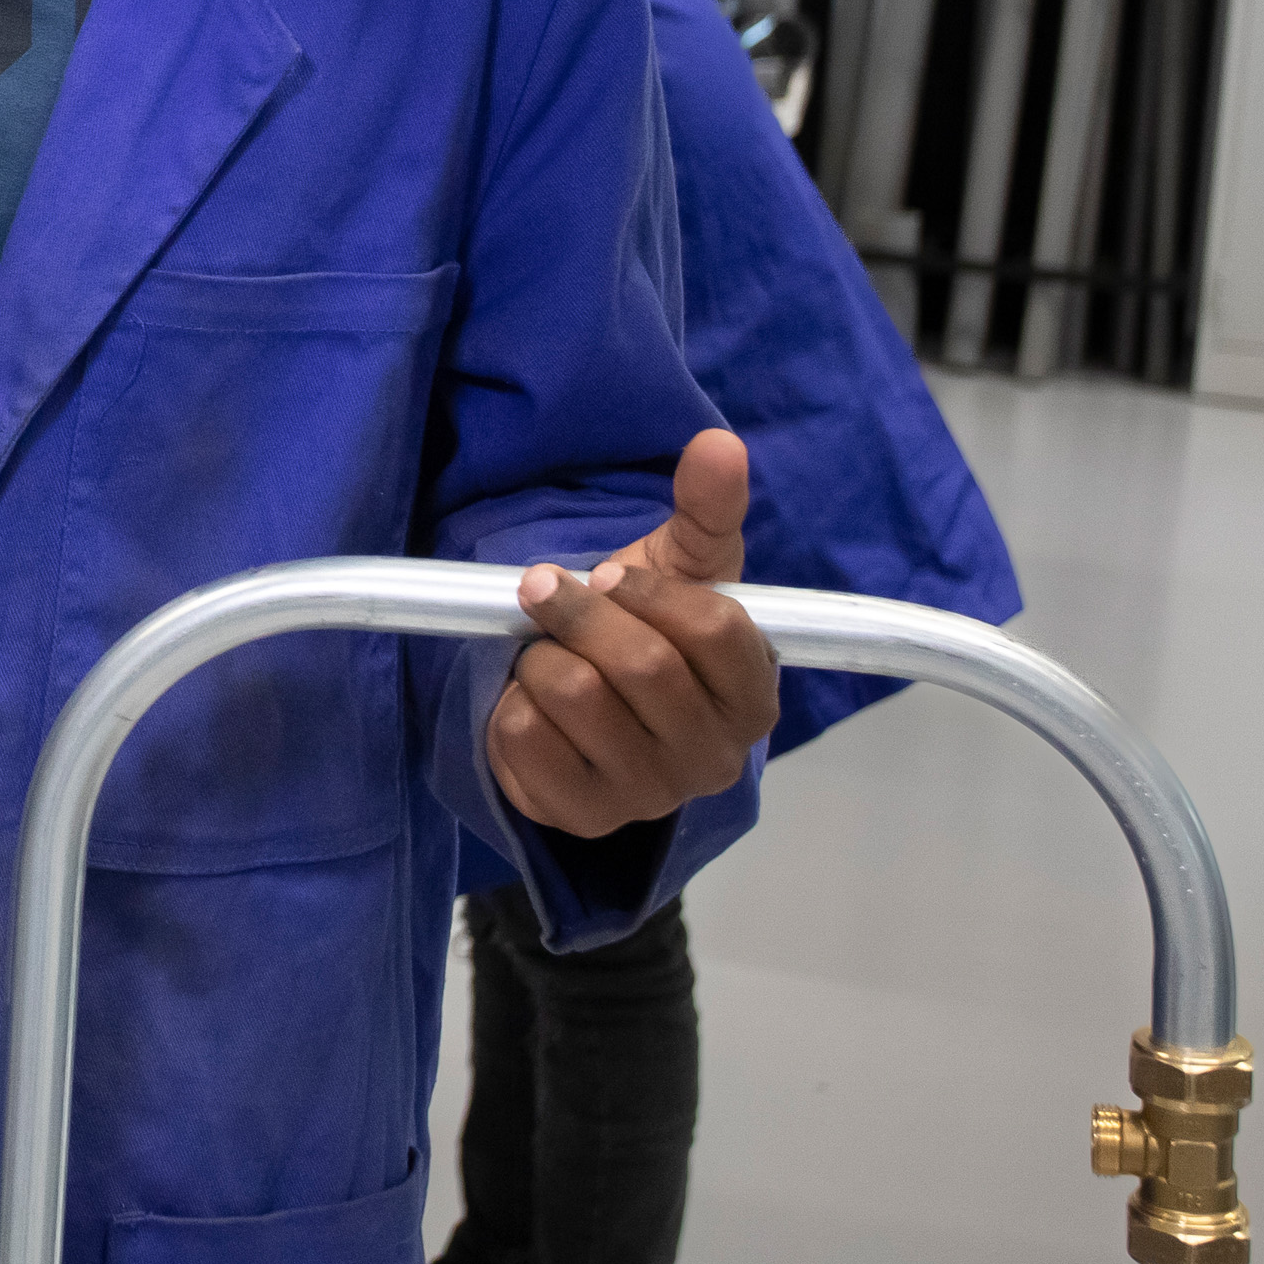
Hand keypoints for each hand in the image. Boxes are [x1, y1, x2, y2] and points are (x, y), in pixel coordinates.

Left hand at [487, 431, 779, 838]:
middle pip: (643, 667)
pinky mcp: (581, 818)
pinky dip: (510, 703)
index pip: (717, 632)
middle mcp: (714, 759)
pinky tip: (527, 699)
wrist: (584, 697)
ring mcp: (649, 797)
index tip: (610, 575)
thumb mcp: (682, 566)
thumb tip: (720, 445)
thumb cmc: (645, 627)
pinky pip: (525, 740)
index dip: (651, 592)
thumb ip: (707, 508)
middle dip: (577, 611)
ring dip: (541, 656)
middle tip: (542, 588)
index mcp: (753, 698)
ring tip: (544, 651)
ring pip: (577, 697)